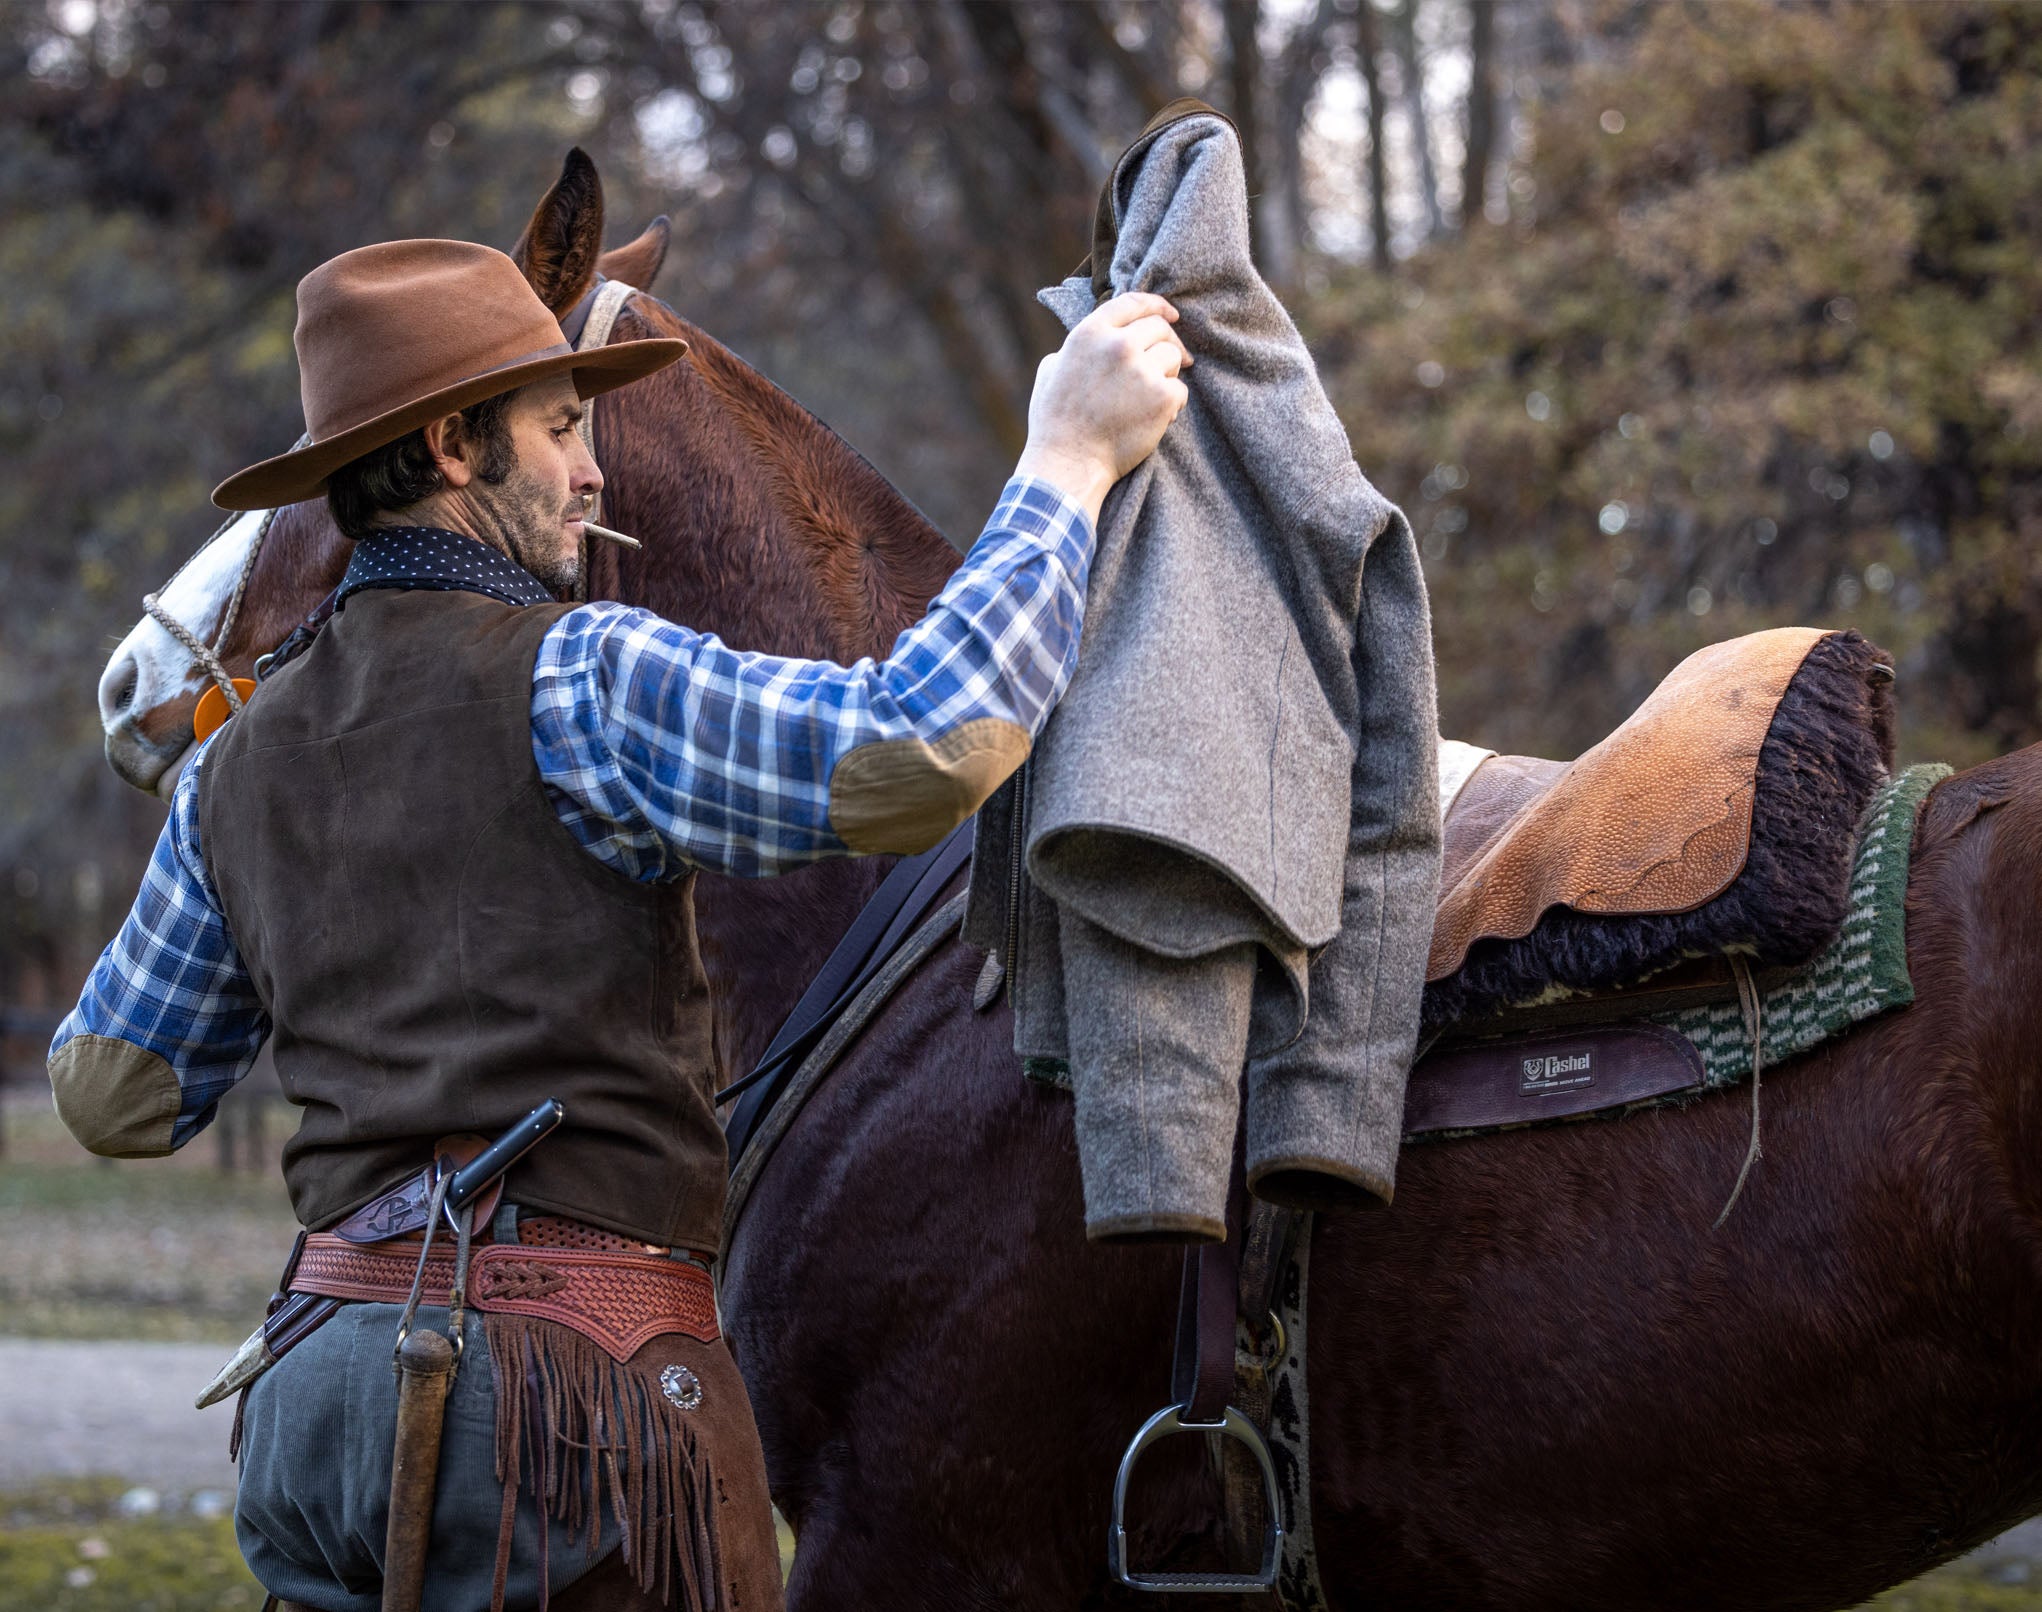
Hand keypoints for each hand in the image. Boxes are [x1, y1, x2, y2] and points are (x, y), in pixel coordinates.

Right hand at [1013, 291, 1191, 524]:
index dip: (1157, 305)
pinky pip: (1180, 390)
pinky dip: (1173, 404)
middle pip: (1159, 328)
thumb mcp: (1052, 370)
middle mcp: (1117, 345)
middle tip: (1174, 361)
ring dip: (1167, 375)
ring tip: (1150, 398)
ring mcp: (1141, 370)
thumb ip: (1077, 348)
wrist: (1070, 463)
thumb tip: (1096, 340)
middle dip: (1166, 344)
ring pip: (1172, 357)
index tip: (1171, 314)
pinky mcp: (1161, 396)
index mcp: (1090, 333)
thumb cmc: (1056, 423)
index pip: (1133, 303)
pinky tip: (1158, 417)